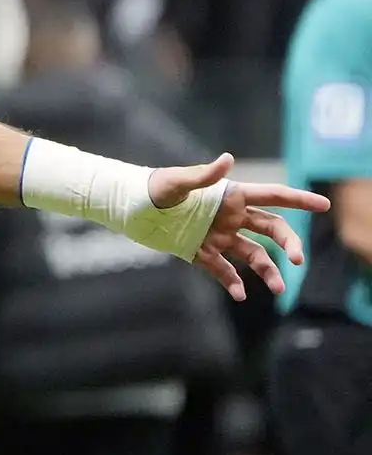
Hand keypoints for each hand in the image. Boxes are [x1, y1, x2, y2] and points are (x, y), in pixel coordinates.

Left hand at [148, 154, 330, 299]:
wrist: (131, 208)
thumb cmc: (153, 188)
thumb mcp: (177, 181)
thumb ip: (204, 175)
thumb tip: (228, 159)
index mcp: (231, 196)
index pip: (273, 196)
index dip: (299, 199)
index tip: (323, 205)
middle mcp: (231, 217)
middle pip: (272, 229)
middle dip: (289, 244)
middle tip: (299, 260)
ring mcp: (219, 237)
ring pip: (254, 255)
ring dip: (268, 271)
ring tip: (278, 289)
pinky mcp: (202, 253)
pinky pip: (224, 270)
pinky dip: (233, 283)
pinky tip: (240, 295)